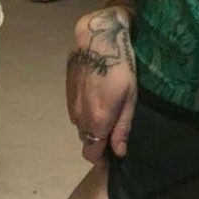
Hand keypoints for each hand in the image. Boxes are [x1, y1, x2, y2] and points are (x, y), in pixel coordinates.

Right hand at [65, 6, 136, 163]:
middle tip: (113, 131)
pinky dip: (85, 111)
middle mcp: (80, 117)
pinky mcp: (68, 91)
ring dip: (91, 124)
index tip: (110, 157)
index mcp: (96, 122)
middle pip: (86, 139)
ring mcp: (71, 103)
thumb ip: (122, 127)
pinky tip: (96, 98)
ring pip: (80, 124)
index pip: (91, 153)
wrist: (96, 39)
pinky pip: (75, 110)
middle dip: (97, 140)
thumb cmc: (121, 68)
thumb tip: (118, 152)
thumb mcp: (130, 99)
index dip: (100, 159)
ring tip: (106, 112)